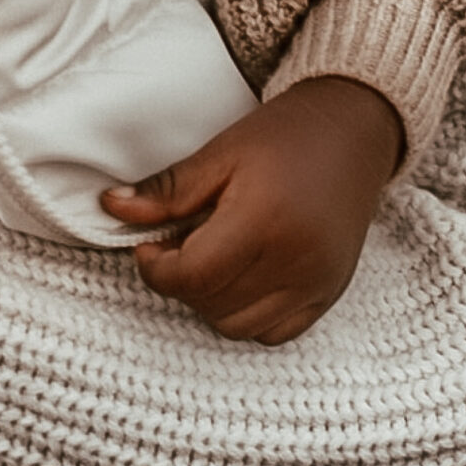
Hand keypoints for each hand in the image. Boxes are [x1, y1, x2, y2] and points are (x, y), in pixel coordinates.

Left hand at [100, 73, 403, 344]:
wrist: (353, 132)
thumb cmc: (284, 136)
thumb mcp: (220, 153)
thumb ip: (166, 191)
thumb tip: (111, 208)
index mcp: (264, 220)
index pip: (192, 276)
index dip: (156, 268)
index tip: (148, 245)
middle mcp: (296, 261)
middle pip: (211, 305)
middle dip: (181, 281)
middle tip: (179, 243)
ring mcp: (316, 284)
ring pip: (237, 327)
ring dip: (210, 301)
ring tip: (211, 257)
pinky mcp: (329, 295)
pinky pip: (273, 333)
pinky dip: (247, 315)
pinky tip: (242, 277)